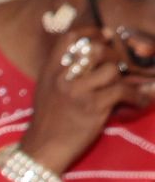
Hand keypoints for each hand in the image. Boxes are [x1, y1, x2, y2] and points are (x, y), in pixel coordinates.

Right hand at [23, 27, 154, 175]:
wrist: (43, 149)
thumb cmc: (47, 121)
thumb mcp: (46, 89)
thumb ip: (63, 72)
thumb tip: (92, 53)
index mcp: (50, 70)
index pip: (70, 38)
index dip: (91, 32)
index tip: (104, 35)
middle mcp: (62, 77)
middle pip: (95, 50)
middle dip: (112, 55)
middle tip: (117, 64)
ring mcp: (78, 91)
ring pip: (111, 70)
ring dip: (122, 78)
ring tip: (124, 88)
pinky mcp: (93, 107)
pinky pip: (122, 91)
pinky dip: (136, 96)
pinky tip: (139, 101)